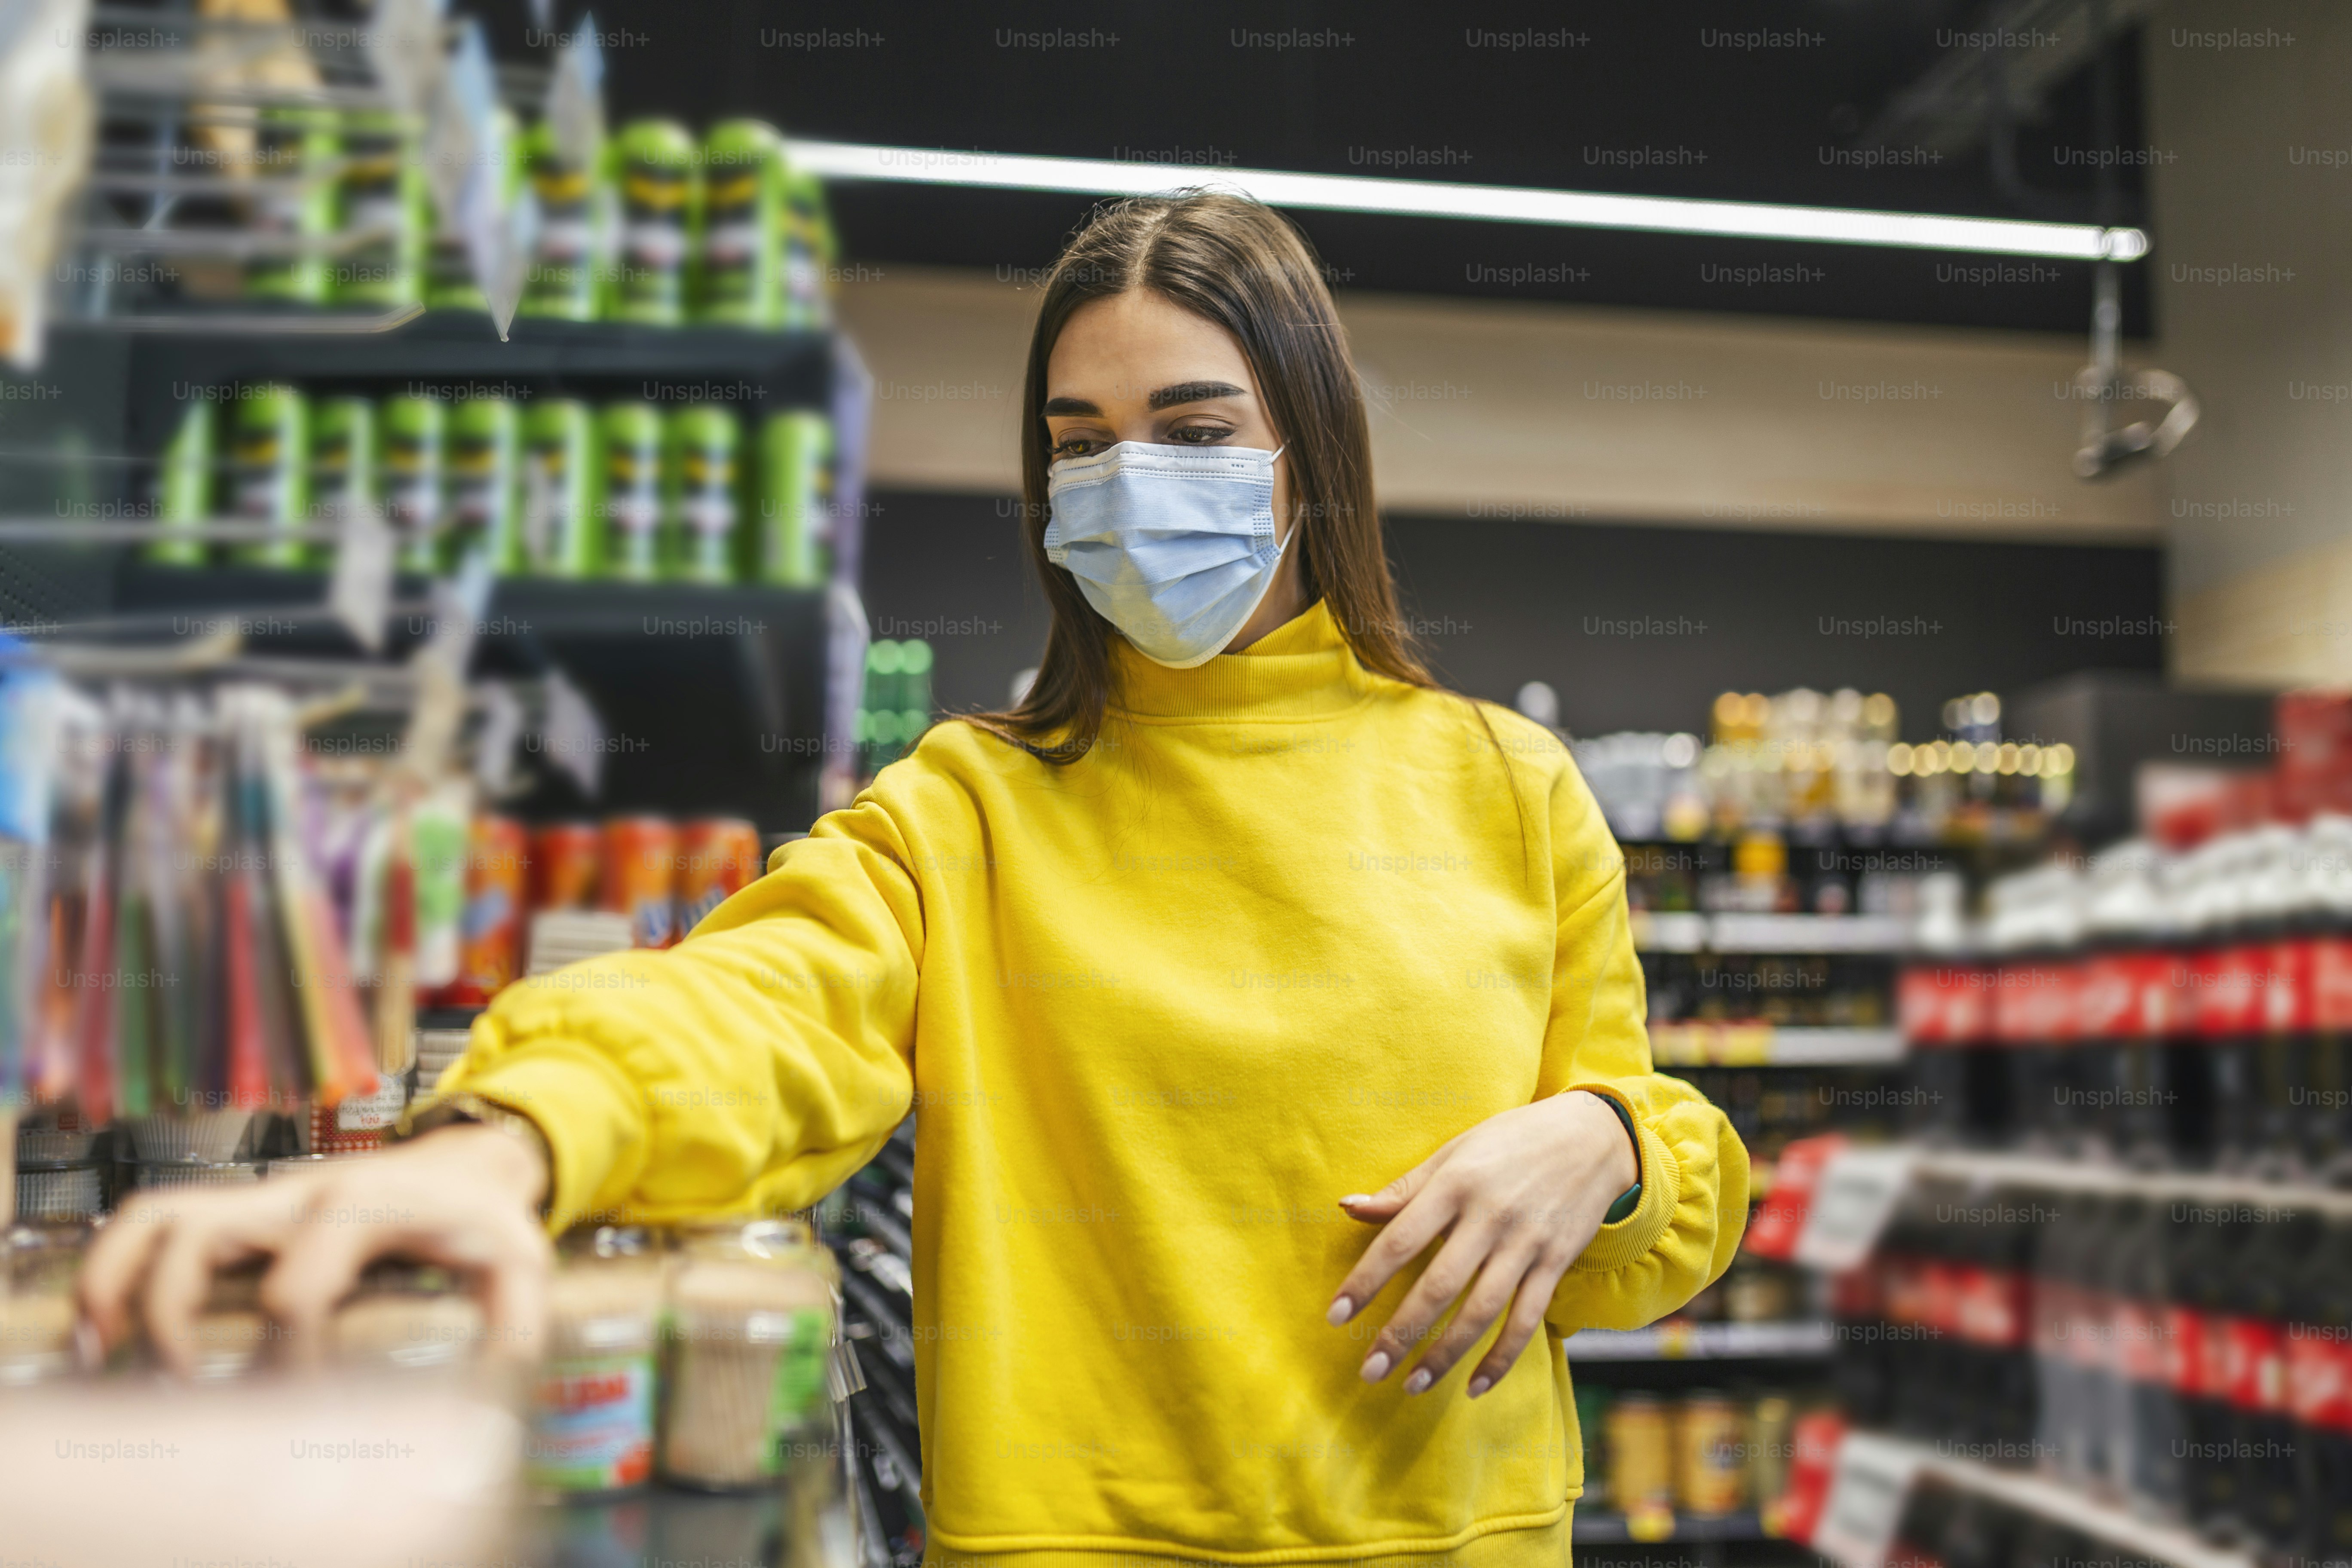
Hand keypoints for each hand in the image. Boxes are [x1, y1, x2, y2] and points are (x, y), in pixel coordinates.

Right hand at [78, 1125, 552, 1376]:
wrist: (467, 1163)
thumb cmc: (480, 1218)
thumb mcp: (516, 1262)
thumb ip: (513, 1322)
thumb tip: (494, 1382)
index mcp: (366, 1209)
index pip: (299, 1281)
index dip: (287, 1349)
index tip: (298, 1399)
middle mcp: (300, 1197)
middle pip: (201, 1236)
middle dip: (173, 1316)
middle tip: (184, 1387)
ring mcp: (262, 1199)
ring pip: (158, 1217)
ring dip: (116, 1283)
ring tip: (102, 1355)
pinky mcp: (241, 1208)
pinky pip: (154, 1219)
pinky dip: (115, 1267)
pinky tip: (103, 1331)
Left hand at [1327, 1090, 1637, 1398]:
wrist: (1592, 1138)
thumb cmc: (1510, 1142)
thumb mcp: (1454, 1153)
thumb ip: (1403, 1189)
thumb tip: (1347, 1208)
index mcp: (1454, 1185)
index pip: (1399, 1240)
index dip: (1366, 1281)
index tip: (1335, 1315)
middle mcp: (1489, 1216)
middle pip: (1438, 1285)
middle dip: (1400, 1333)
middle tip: (1369, 1370)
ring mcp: (1525, 1243)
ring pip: (1481, 1311)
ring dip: (1445, 1354)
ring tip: (1412, 1385)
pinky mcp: (1555, 1263)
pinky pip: (1526, 1319)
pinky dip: (1501, 1357)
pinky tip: (1475, 1386)